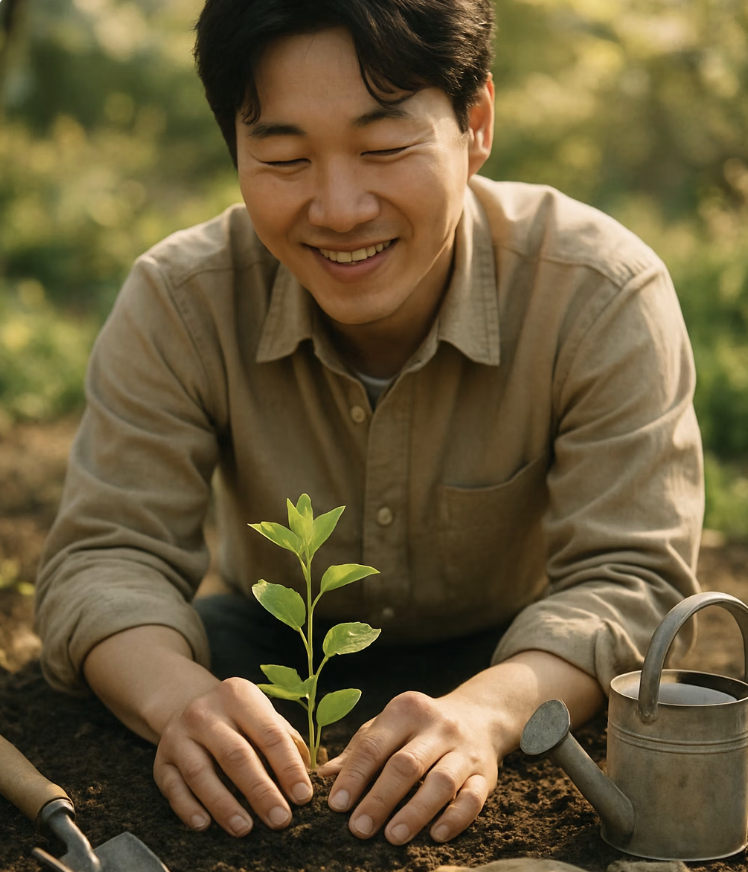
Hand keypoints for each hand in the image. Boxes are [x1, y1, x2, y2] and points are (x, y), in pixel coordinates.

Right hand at [154, 677, 312, 835]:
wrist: (187, 704)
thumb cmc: (237, 717)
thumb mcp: (261, 714)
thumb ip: (285, 738)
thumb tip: (308, 773)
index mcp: (238, 695)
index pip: (269, 733)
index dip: (288, 767)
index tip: (302, 796)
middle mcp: (205, 712)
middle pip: (235, 755)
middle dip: (260, 790)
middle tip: (280, 819)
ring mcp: (179, 736)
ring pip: (200, 773)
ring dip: (224, 804)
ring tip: (245, 828)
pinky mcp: (161, 760)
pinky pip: (172, 787)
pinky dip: (188, 808)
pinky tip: (205, 825)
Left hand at [317, 689, 503, 844]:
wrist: (479, 715)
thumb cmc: (419, 727)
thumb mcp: (388, 726)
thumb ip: (359, 750)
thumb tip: (324, 776)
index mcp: (406, 711)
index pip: (374, 745)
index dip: (354, 776)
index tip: (336, 806)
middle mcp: (437, 726)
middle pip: (406, 764)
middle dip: (380, 799)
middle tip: (359, 829)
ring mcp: (464, 750)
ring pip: (441, 782)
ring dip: (415, 812)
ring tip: (392, 837)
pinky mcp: (485, 774)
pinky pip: (473, 798)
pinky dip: (455, 818)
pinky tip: (436, 835)